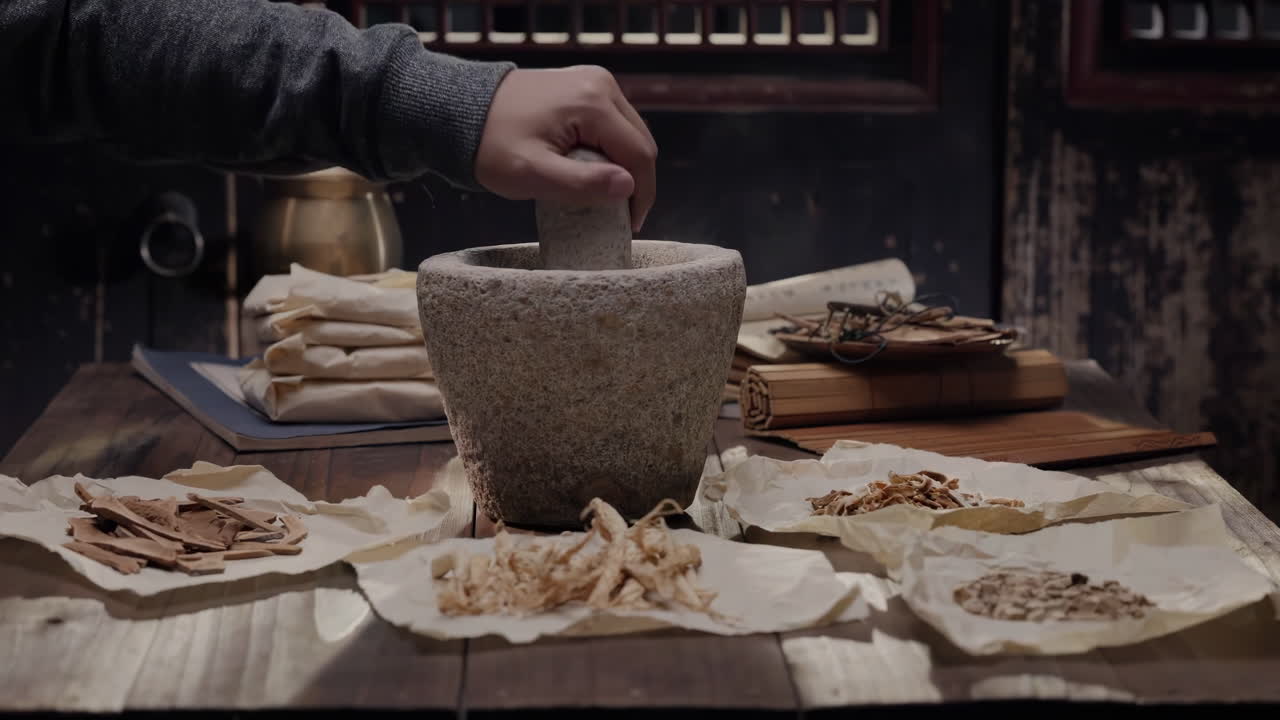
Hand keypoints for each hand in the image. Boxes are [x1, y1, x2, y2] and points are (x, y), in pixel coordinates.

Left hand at [475, 65, 657, 231]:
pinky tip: (589, 171)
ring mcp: (593, 81)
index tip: (630, 225)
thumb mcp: (532, 174)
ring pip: (628, 133)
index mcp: (594, 102)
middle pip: (639, 142)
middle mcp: (601, 84)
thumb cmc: (490, 144)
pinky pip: (611, 124)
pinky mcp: (583, 86)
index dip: (642, 194)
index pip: (640, 155)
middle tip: (618, 215)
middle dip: (634, 181)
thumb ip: (582, 183)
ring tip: (602, 196)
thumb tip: (628, 186)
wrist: (458, 110)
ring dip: (621, 166)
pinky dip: (608, 150)